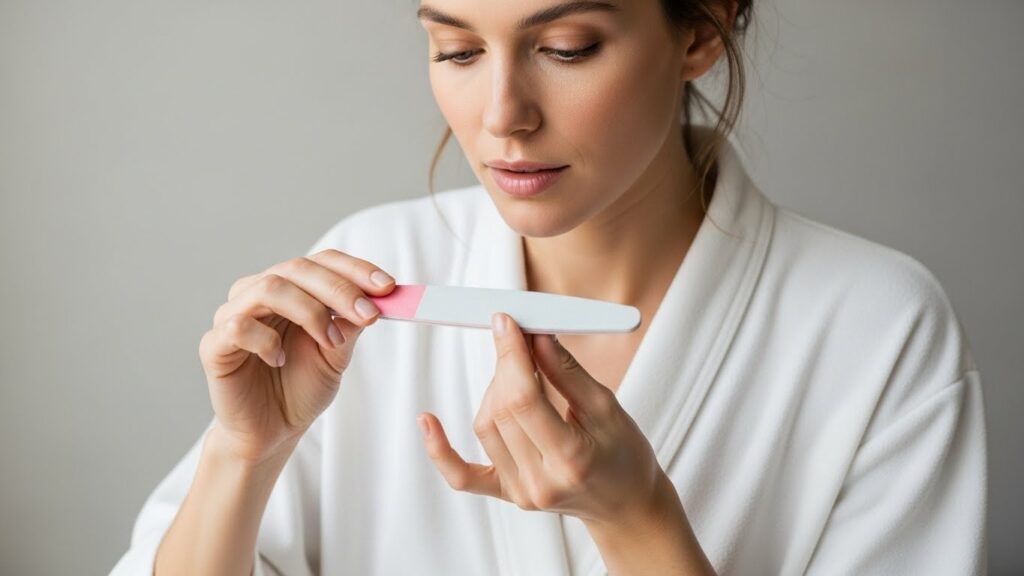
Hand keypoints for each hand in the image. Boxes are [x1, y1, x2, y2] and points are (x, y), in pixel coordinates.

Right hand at [198, 249, 394, 462]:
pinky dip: (265, 340)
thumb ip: (351, 324)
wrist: (272, 431)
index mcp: (291, 289)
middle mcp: (259, 293)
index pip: (322, 262)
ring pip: (269, 288)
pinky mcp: (214, 345)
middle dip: (339, 289)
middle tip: (369, 313)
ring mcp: (233, 315)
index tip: (388, 287)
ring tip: (329, 341)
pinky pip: (237, 327)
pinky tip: (278, 359)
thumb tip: (376, 298)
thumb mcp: (337, 354)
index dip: (356, 270)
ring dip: (309, 311)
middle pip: (298, 269)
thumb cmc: (300, 388)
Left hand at [418, 312, 664, 526]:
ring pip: (485, 426)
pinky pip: (462, 476)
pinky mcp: (507, 495)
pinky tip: (427, 421)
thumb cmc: (625, 455)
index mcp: (571, 459)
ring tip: (522, 378)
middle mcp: (540, 482)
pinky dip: (440, 449)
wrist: (625, 504)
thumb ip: (566, 372)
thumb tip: (535, 335)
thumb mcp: (607, 407)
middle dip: (506, 366)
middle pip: (501, 410)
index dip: (510, 355)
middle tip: (518, 339)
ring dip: (495, 392)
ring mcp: (520, 493)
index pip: (524, 399)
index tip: (506, 323)